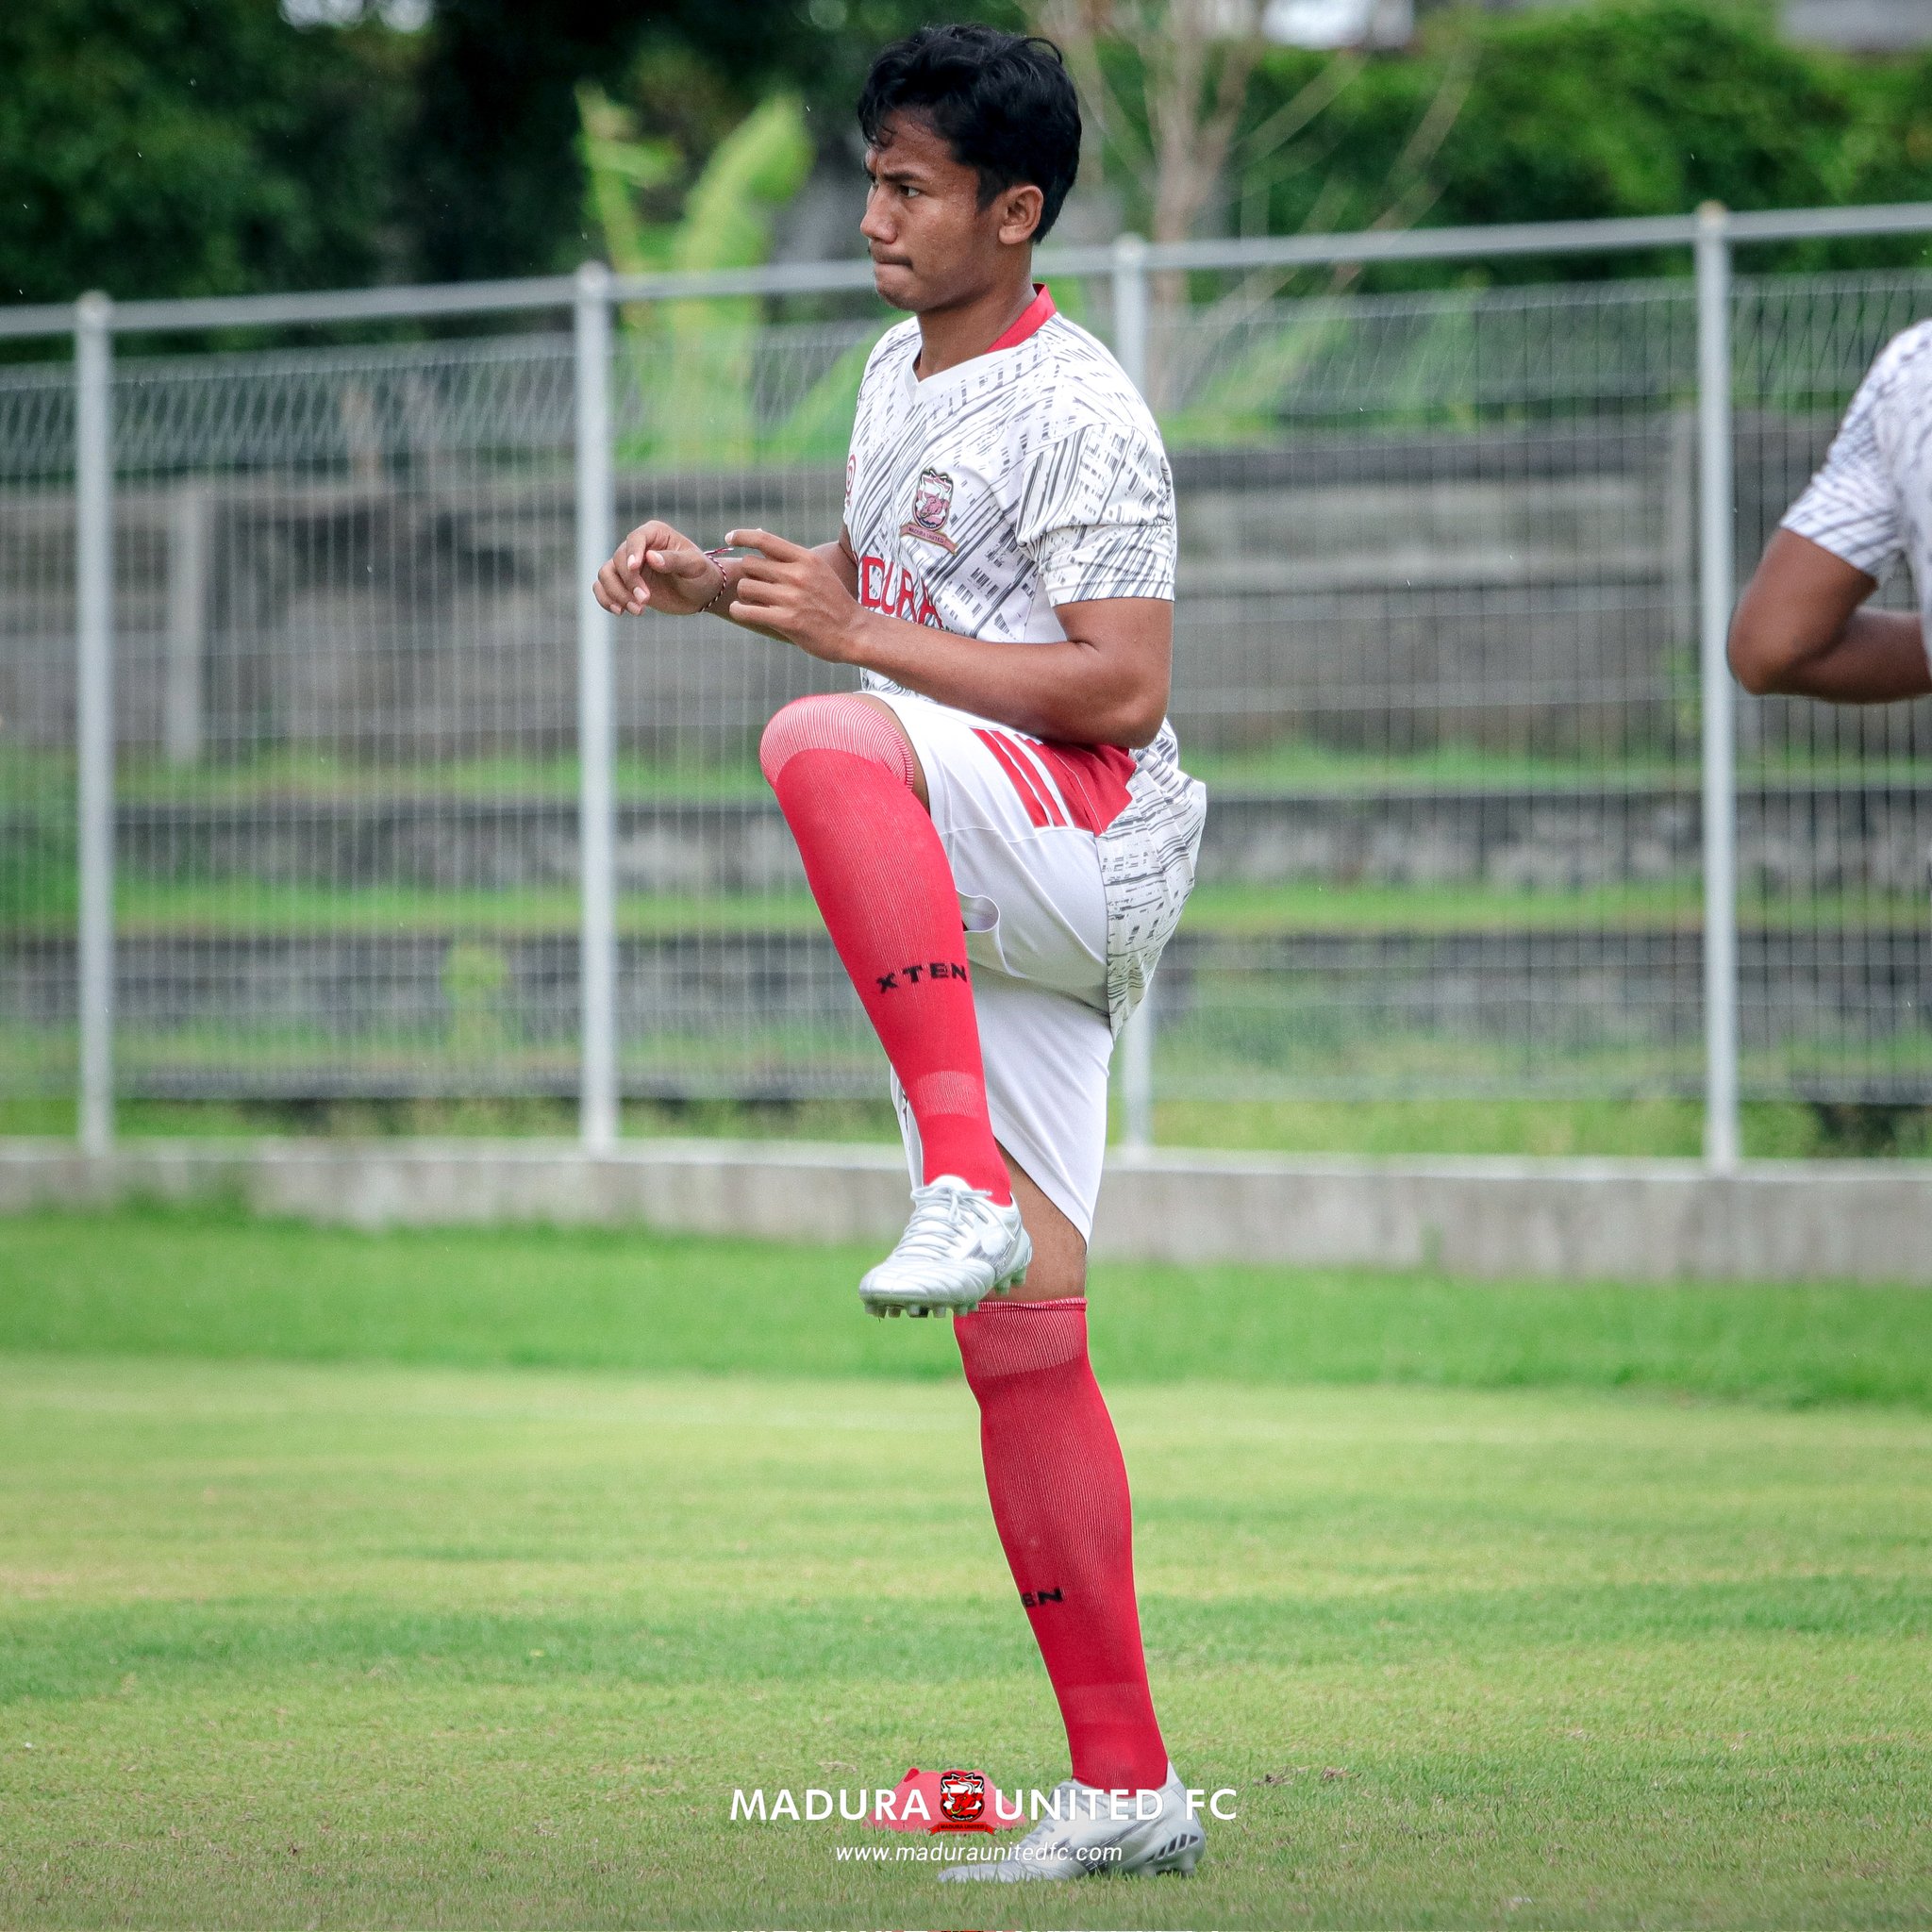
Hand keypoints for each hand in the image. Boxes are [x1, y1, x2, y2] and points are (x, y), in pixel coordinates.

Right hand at [594, 520, 723, 616]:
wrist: (700, 593)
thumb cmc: (701, 574)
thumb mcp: (694, 566)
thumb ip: (674, 560)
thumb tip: (651, 557)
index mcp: (655, 534)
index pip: (635, 539)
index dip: (632, 553)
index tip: (635, 568)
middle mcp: (637, 546)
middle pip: (618, 559)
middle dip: (630, 583)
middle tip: (645, 601)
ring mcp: (628, 565)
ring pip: (606, 573)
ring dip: (616, 593)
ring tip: (637, 610)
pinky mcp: (624, 583)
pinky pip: (602, 587)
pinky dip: (606, 599)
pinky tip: (620, 611)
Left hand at [725, 528, 864, 660]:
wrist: (854, 632)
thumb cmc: (834, 601)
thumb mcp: (818, 570)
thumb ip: (790, 555)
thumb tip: (759, 532)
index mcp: (805, 559)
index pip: (764, 539)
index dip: (742, 536)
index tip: (729, 538)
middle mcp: (797, 575)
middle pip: (750, 564)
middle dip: (749, 575)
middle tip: (756, 586)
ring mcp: (791, 598)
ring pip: (745, 587)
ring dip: (745, 595)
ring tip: (753, 601)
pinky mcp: (786, 621)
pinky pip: (747, 611)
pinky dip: (739, 611)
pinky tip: (743, 612)